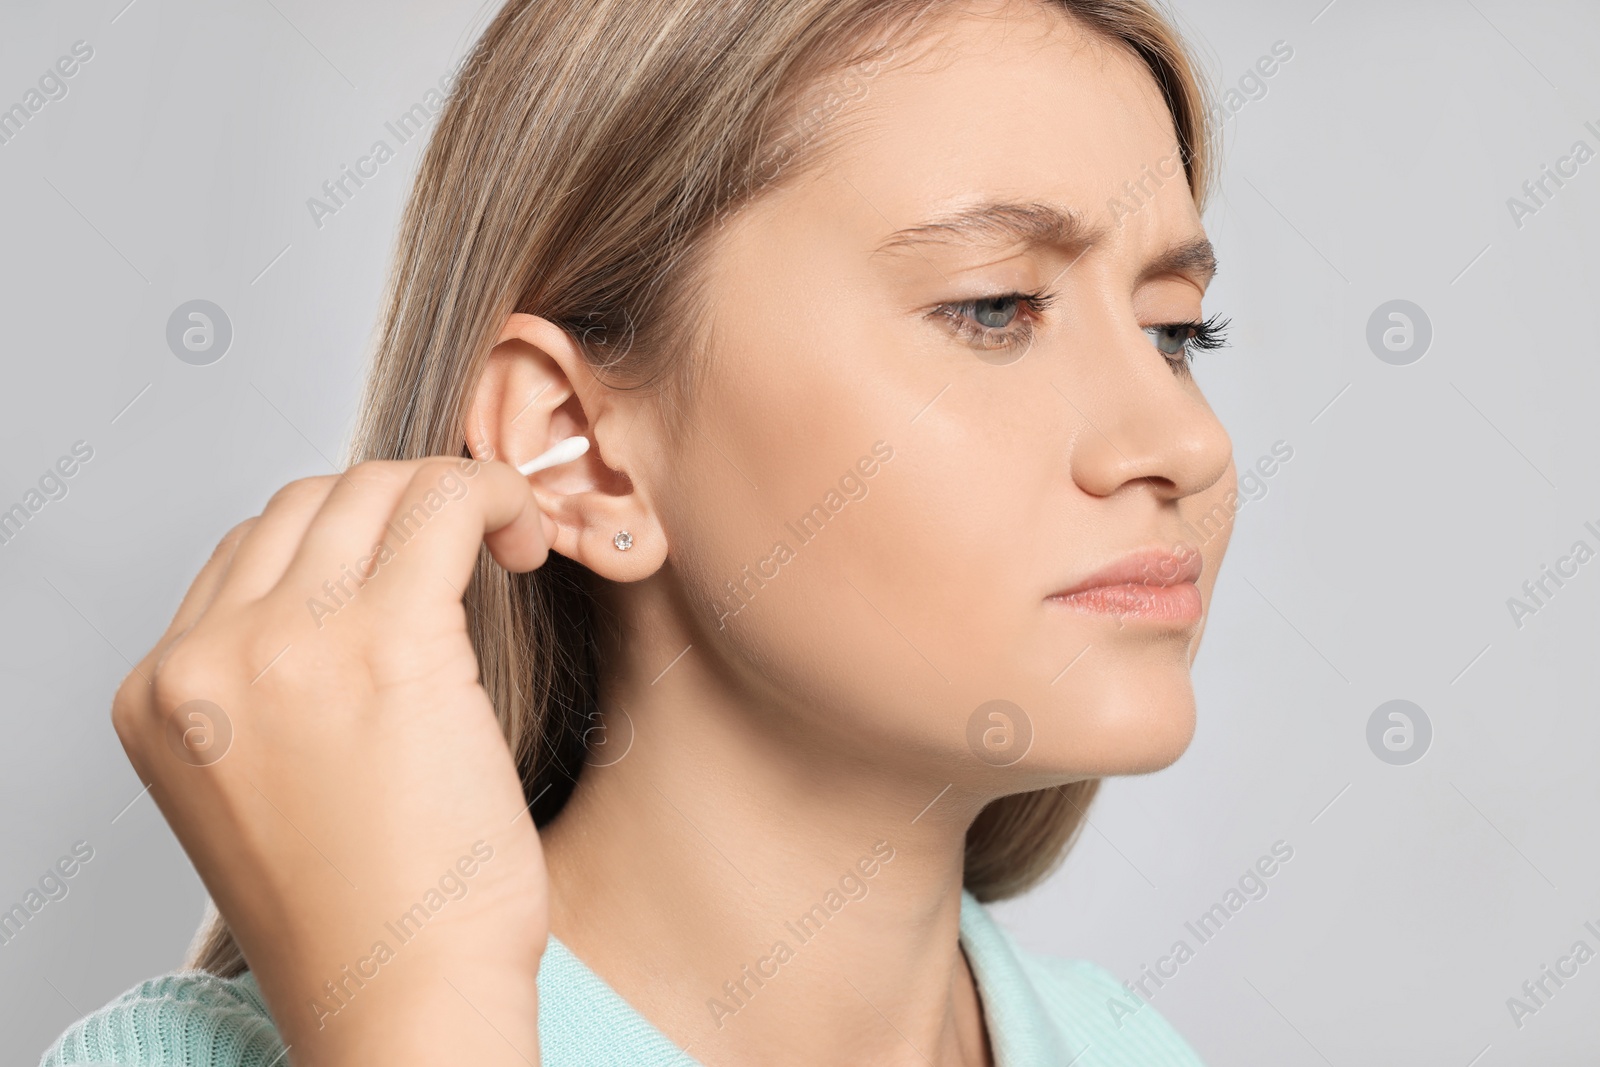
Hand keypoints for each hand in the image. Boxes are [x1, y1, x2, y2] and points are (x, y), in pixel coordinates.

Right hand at [112, 456, 550, 1065]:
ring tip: (506, 542)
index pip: (252, 548)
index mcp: (164, 694)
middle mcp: (205, 660)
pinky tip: (525, 537)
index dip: (349, 534)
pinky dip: (493, 496)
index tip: (416, 559)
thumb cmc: (366, 911)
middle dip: (401, 505)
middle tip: (472, 544)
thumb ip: (276, 678)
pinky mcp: (384, 644)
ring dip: (450, 494)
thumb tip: (358, 579)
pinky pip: (442, 503)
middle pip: (310, 502)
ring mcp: (284, 645)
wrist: (403, 999)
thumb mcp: (269, 781)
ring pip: (375, 486)